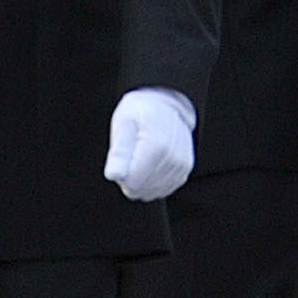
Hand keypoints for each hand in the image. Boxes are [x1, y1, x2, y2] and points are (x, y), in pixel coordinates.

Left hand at [102, 87, 197, 201]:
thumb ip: (118, 151)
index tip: (122, 157)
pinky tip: (150, 163)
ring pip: (151, 192)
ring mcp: (181, 167)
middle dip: (130, 177)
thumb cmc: (142, 112)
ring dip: (141, 179)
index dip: (121, 174)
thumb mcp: (123, 122)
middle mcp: (173, 159)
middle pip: (141, 190)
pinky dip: (152, 180)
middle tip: (131, 154)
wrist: (167, 105)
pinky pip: (162, 189)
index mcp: (157, 147)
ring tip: (141, 156)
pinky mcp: (184, 172)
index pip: (132, 183)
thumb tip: (114, 175)